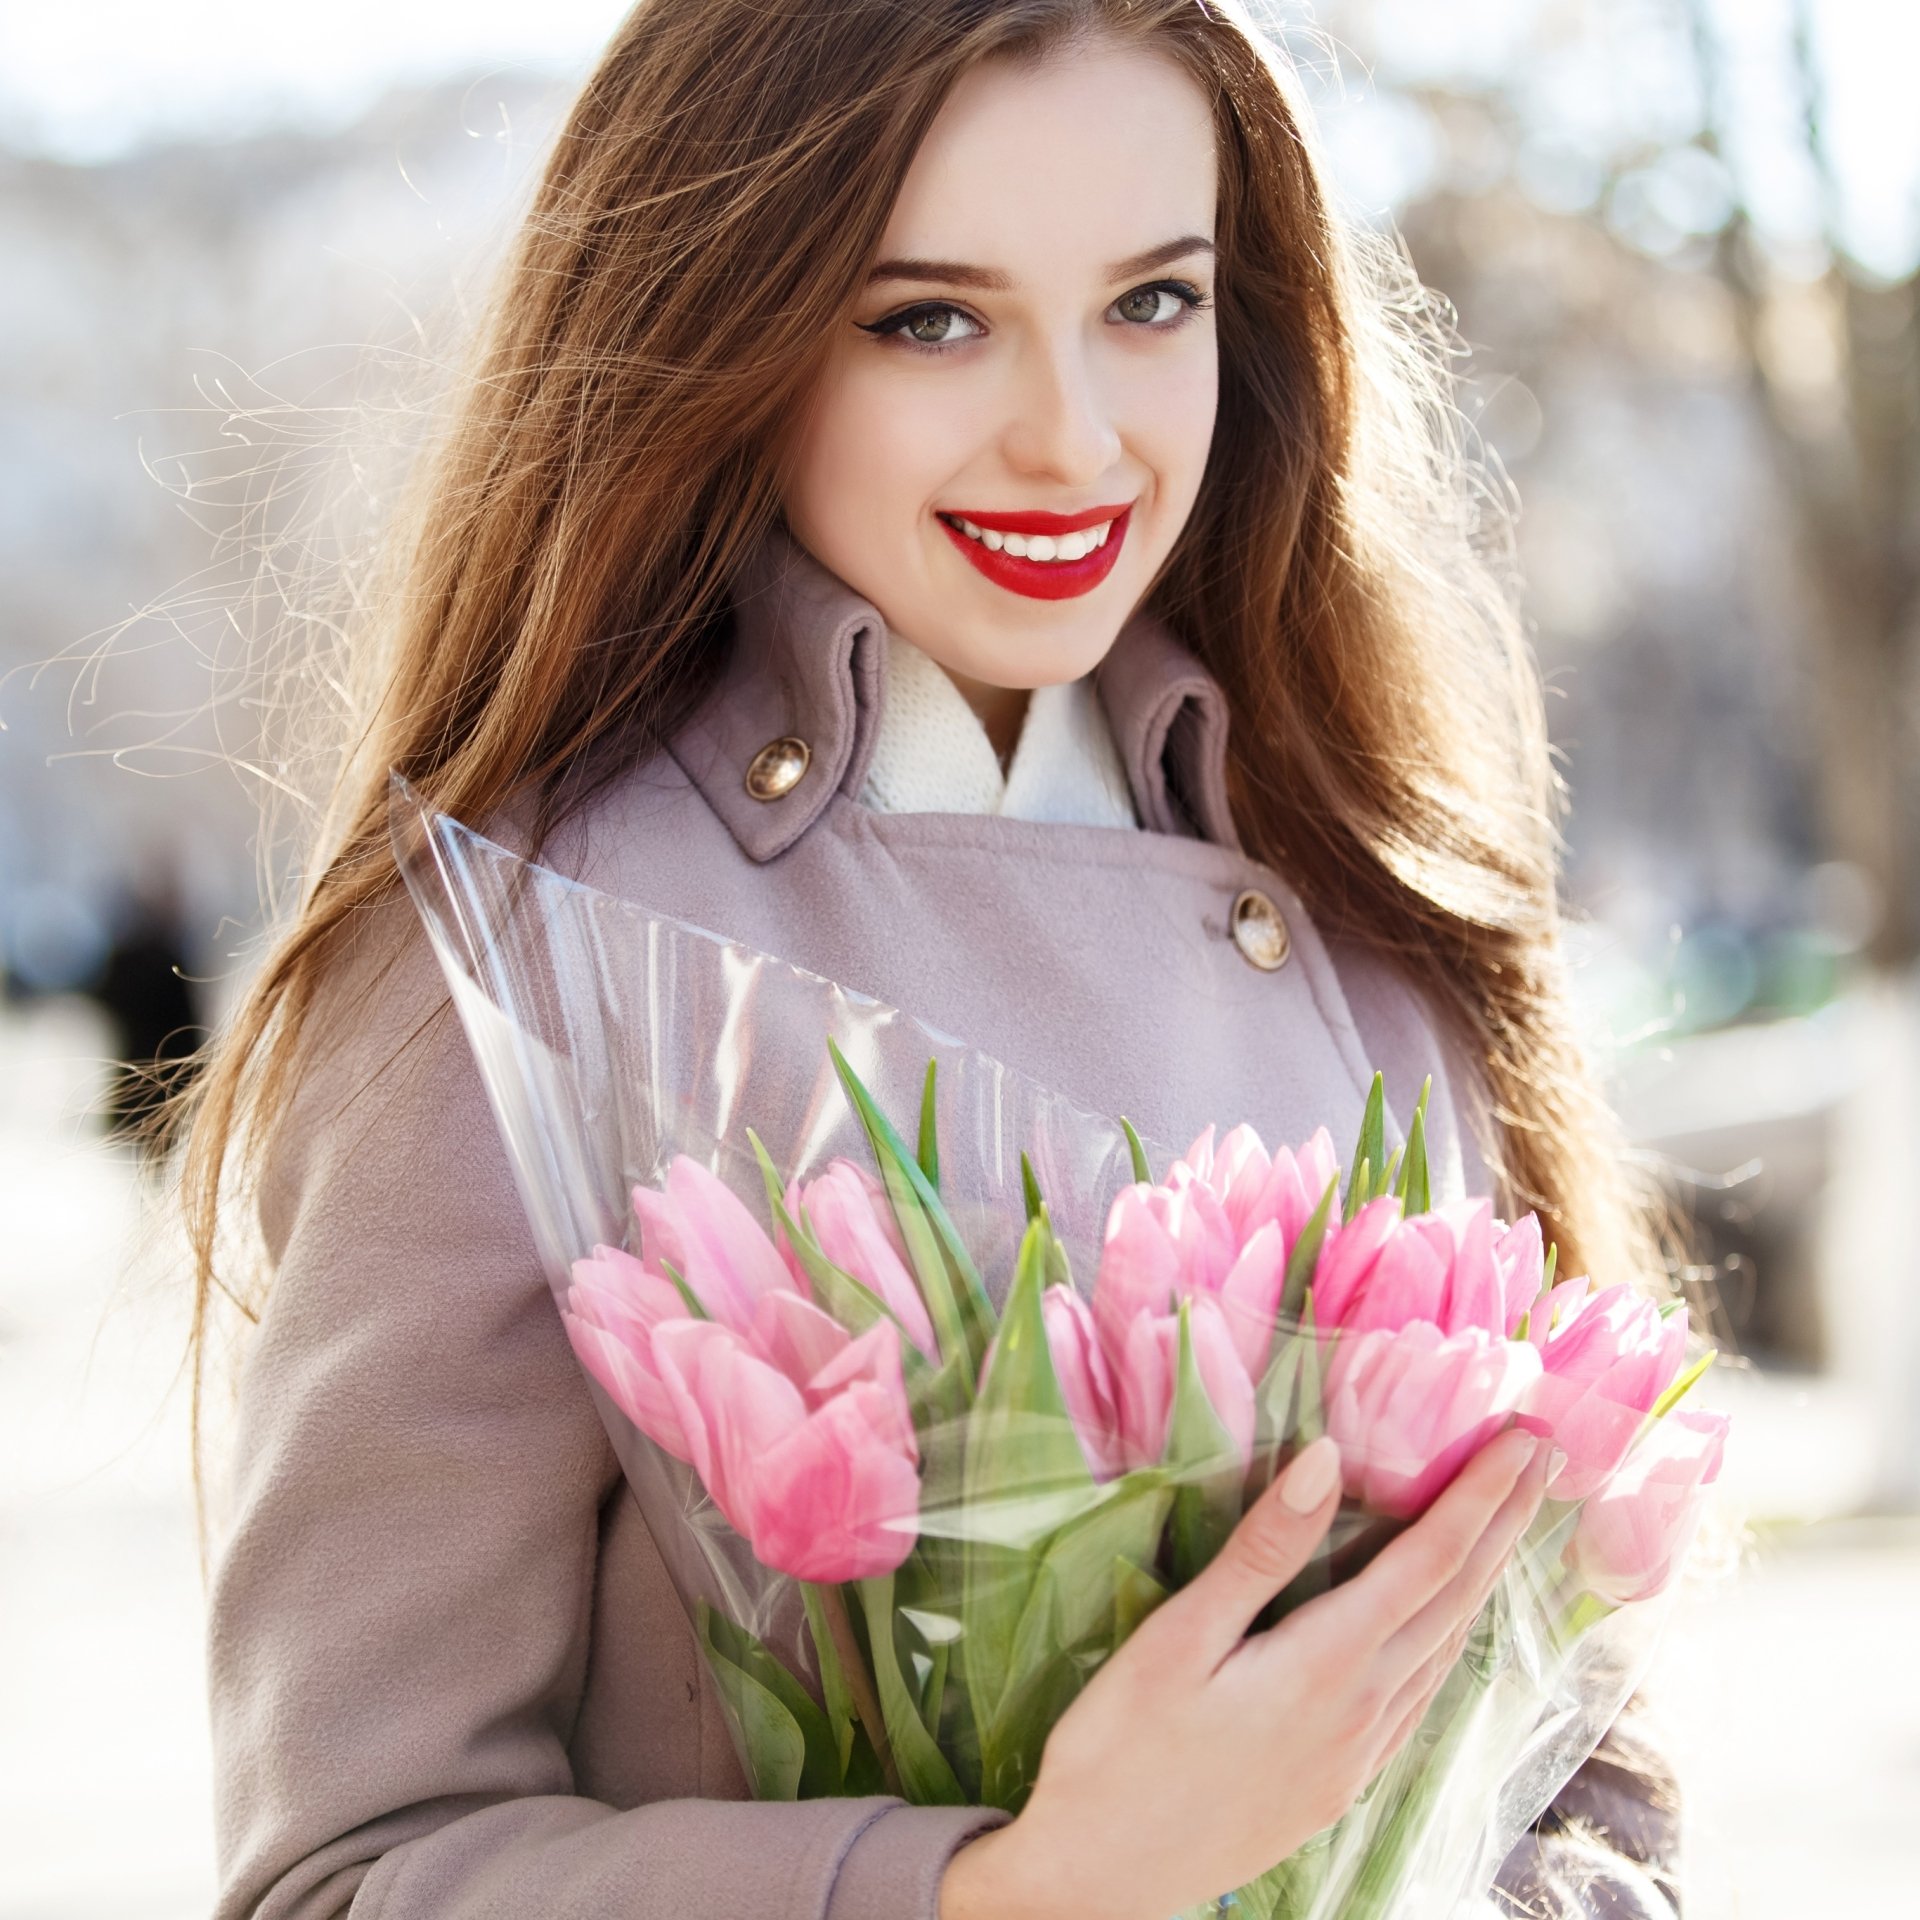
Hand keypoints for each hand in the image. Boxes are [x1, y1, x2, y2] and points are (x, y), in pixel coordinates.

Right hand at [939, 1426, 1552, 1919]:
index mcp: (1326, 1663)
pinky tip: (1441, 1626)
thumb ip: (1263, 1549)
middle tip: (1547, 1457)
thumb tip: (1328, 1457)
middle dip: (1504, 1523)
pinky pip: (1418, 1694)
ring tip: (1508, 1522)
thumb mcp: (1179, 1637)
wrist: (1101, 1876)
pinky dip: (1447, 1637)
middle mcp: (1362, 1710)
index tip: (1525, 1439)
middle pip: (1455, 1599)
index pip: (1429, 1559)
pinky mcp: (1337, 1782)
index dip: (1482, 1494)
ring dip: (1483, 1577)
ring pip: (1445, 1648)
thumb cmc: (1121, 1747)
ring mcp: (1356, 1753)